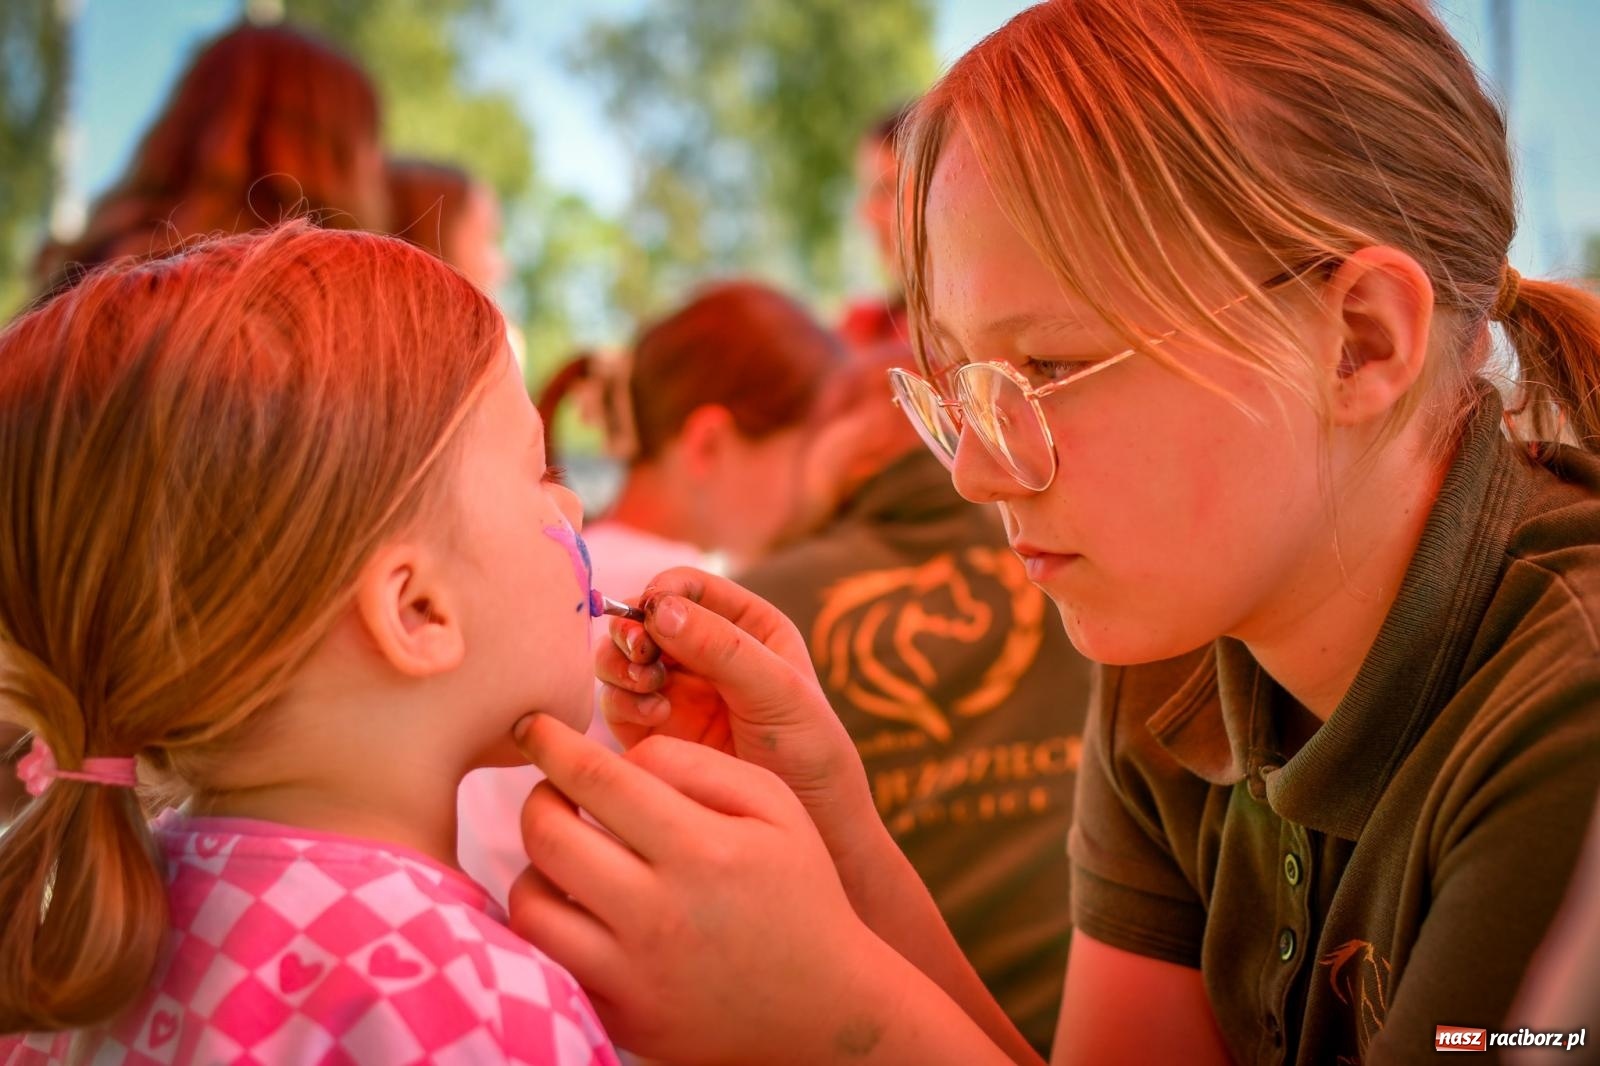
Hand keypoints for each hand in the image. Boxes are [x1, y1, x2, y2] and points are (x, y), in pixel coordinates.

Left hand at [508, 715, 909, 1064]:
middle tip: (554, 791)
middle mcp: (659, 913)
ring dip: (536, 866)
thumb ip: (696, 764)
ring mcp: (633, 974)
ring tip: (569, 855)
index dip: (551, 742)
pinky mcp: (619, 1017)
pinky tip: (578, 906)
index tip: (533, 725)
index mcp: (702, 849)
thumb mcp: (775, 805)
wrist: (824, 1003)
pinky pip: (548, 960)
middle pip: (548, 837)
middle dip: (539, 797)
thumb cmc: (798, 889)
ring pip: (531, 904)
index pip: (597, 778)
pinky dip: (550, 925)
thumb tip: (618, 758)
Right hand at [595, 568, 874, 857]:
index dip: (663, 592)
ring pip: (624, 658)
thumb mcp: (780, 692)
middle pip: (646, 618)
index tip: (650, 613)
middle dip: (633, 629)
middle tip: (638, 652)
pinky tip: (653, 720)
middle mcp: (708, 653)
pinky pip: (618, 703)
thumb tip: (659, 608)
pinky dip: (623, 703)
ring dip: (622, 665)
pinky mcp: (654, 734)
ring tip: (644, 684)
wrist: (809, 833)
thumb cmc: (811, 755)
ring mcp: (678, 693)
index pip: (690, 586)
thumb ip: (723, 648)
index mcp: (749, 627)